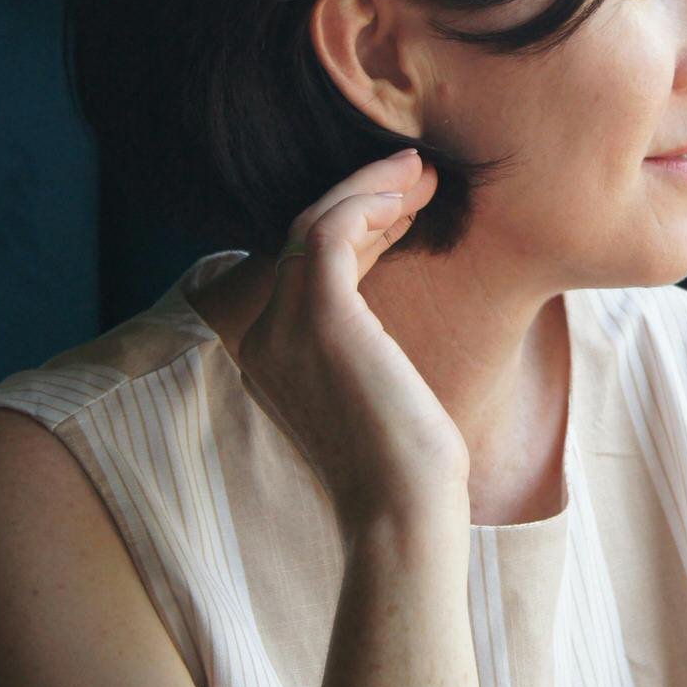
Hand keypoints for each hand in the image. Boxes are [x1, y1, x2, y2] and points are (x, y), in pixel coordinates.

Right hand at [235, 148, 470, 532]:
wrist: (402, 516)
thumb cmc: (407, 475)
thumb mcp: (378, 398)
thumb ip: (365, 355)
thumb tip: (392, 327)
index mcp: (273, 359)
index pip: (305, 269)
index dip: (357, 228)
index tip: (406, 205)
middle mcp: (265, 339)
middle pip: (305, 239)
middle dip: (364, 198)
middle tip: (417, 173)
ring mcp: (285, 327)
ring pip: (316, 223)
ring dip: (371, 188)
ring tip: (421, 169)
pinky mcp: (319, 316)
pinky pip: (331, 229)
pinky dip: (368, 199)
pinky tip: (407, 191)